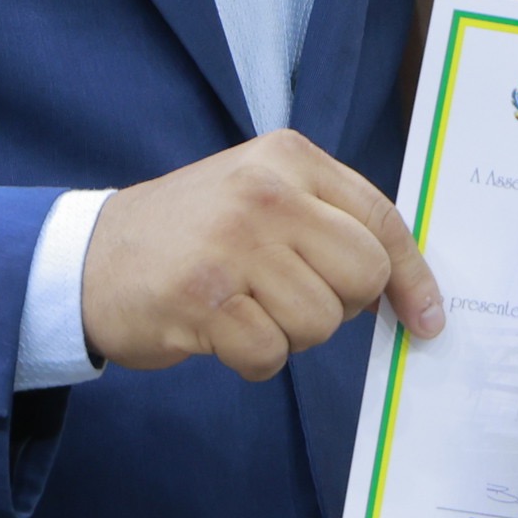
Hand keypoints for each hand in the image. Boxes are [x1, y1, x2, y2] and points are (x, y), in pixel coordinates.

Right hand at [81, 132, 442, 381]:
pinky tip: (220, 330)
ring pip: (320, 322)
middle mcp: (265, 193)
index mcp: (288, 158)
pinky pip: (271, 355)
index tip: (427, 318)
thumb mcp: (261, 195)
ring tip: (245, 307)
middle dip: (340, 305)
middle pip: (362, 274)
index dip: (412, 276)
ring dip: (289, 334)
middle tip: (290, 298)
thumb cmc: (192, 233)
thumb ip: (328, 222)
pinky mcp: (204, 300)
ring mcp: (233, 245)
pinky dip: (253, 358)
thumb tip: (402, 288)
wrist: (90, 257)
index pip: (381, 218)